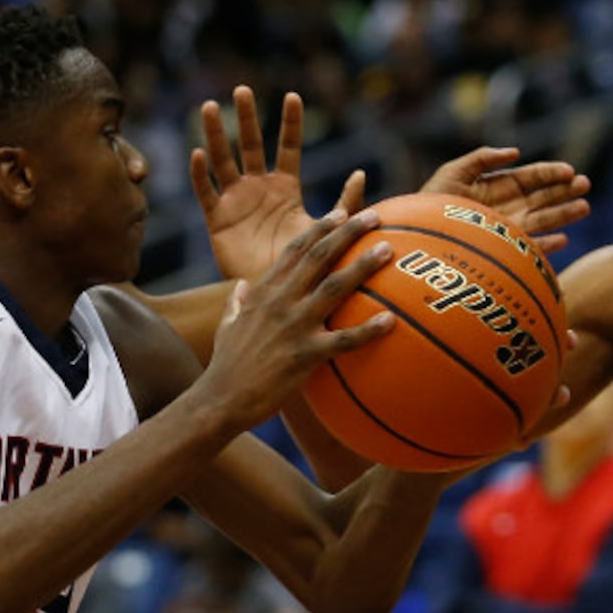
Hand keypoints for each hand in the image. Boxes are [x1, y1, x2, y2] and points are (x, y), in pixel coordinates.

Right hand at [192, 87, 365, 280]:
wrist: (280, 301)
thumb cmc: (307, 269)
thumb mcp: (326, 231)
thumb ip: (346, 205)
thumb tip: (360, 173)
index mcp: (285, 188)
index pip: (288, 147)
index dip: (290, 123)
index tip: (293, 96)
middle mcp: (258, 189)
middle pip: (250, 145)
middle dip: (247, 118)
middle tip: (242, 90)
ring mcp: (236, 202)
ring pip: (223, 160)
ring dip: (216, 134)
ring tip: (211, 107)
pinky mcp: (218, 221)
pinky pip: (207, 193)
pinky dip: (201, 174)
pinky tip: (199, 153)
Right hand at [197, 210, 395, 429]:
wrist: (220, 400)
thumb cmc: (226, 367)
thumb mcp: (226, 326)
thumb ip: (235, 303)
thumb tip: (239, 286)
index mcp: (264, 292)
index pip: (295, 250)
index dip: (320, 228)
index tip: (341, 212)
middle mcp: (280, 302)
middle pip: (318, 256)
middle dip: (347, 232)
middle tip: (374, 216)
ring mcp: (293, 326)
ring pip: (334, 287)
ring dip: (362, 265)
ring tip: (388, 250)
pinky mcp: (304, 356)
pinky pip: (343, 340)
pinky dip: (368, 330)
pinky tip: (392, 321)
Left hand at [423, 147, 590, 253]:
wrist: (419, 235)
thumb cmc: (432, 202)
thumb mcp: (453, 172)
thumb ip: (482, 158)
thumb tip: (515, 152)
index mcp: (499, 186)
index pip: (531, 177)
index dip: (551, 173)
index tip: (569, 171)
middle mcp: (509, 207)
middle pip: (544, 197)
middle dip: (565, 190)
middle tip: (586, 184)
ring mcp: (509, 229)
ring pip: (544, 219)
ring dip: (565, 214)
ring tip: (584, 207)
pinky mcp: (506, 250)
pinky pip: (531, 248)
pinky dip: (547, 245)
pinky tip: (563, 239)